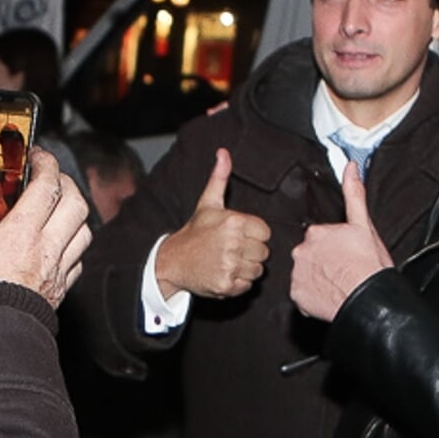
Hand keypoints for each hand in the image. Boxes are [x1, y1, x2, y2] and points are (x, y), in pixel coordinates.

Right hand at [0, 148, 91, 305]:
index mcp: (21, 234)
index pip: (48, 185)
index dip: (47, 163)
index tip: (38, 156)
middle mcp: (46, 249)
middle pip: (76, 203)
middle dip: (67, 183)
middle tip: (51, 177)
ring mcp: (57, 272)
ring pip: (84, 232)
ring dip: (74, 214)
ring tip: (57, 208)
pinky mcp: (60, 292)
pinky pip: (79, 261)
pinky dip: (74, 246)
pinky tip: (58, 244)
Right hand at [153, 148, 270, 299]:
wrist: (173, 260)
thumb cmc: (195, 231)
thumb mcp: (208, 203)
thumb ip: (220, 178)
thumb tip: (223, 152)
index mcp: (234, 221)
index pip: (265, 233)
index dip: (253, 235)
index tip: (237, 235)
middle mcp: (233, 243)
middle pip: (263, 252)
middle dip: (250, 252)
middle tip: (231, 249)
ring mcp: (229, 265)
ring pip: (257, 270)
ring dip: (245, 268)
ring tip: (227, 261)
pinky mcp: (226, 285)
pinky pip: (247, 285)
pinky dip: (238, 283)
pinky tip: (224, 273)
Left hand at [290, 163, 391, 321]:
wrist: (368, 300)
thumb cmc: (369, 266)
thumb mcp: (364, 226)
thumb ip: (354, 195)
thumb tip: (351, 167)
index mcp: (317, 232)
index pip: (320, 237)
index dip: (335, 247)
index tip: (346, 255)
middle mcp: (301, 251)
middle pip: (310, 255)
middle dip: (323, 262)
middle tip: (343, 271)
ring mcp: (298, 274)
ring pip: (305, 274)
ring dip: (317, 279)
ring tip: (338, 285)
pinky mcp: (297, 295)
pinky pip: (302, 295)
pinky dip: (312, 297)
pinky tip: (329, 297)